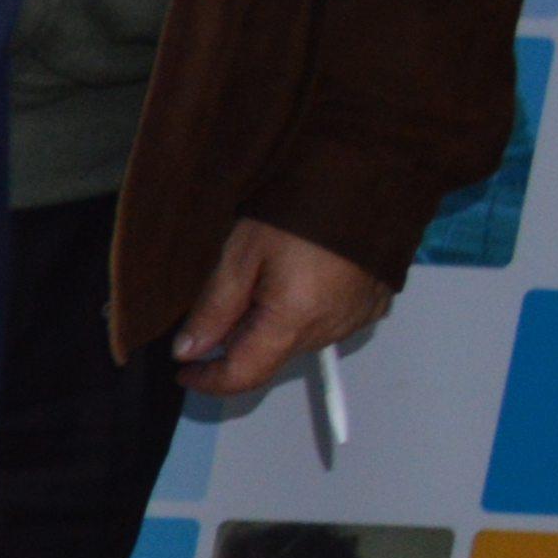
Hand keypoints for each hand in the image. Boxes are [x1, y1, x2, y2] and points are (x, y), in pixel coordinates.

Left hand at [176, 220, 389, 401]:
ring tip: (266, 277)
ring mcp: (356, 320)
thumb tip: (188, 352)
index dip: (209, 380)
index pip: (245, 375)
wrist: (368, 177)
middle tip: (223, 300)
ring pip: (297, 340)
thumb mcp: (240, 255)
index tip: (184, 372)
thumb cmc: (298, 210)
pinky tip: (299, 277)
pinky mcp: (373, 306)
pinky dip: (304, 312)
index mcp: (294, 320)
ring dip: (272, 325)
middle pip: (270, 356)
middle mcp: (331, 330)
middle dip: (238, 341)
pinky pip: (327, 323)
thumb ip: (213, 310)